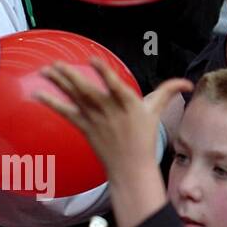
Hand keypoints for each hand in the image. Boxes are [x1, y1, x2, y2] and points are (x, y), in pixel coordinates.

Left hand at [35, 60, 190, 180]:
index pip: (115, 86)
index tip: (93, 60)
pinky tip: (38, 94)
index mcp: (129, 104)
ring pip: (75, 98)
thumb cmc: (144, 137)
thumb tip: (188, 83)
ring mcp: (95, 120)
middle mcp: (110, 111)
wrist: (131, 166)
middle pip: (88, 91)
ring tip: (46, 69)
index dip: (103, 73)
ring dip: (60, 83)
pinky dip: (52, 103)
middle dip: (72, 76)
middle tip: (58, 62)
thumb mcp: (157, 111)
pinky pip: (66, 113)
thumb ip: (169, 91)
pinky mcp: (84, 128)